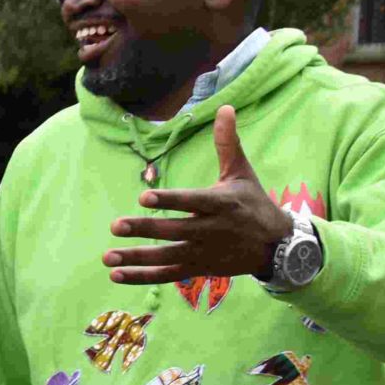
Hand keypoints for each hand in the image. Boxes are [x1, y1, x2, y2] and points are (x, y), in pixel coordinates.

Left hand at [103, 106, 292, 283]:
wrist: (277, 246)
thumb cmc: (254, 204)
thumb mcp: (242, 173)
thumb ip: (228, 144)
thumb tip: (225, 108)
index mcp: (222, 203)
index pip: (192, 201)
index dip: (170, 200)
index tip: (144, 198)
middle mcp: (213, 230)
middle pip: (175, 231)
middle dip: (145, 229)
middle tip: (115, 226)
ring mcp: (205, 252)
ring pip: (168, 256)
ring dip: (136, 258)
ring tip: (107, 255)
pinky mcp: (200, 268)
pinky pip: (168, 274)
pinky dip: (143, 276)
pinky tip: (116, 274)